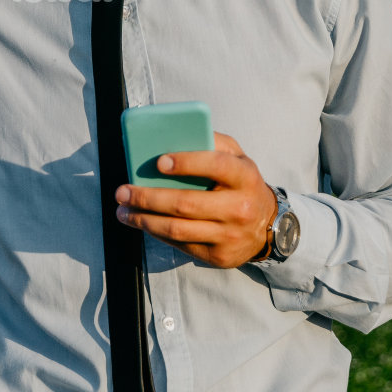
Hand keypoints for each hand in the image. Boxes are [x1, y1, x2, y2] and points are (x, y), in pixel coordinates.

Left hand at [114, 133, 276, 268]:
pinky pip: (181, 245)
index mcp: (245, 176)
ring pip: (178, 229)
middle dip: (148, 197)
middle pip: (186, 203)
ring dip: (144, 220)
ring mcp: (229, 235)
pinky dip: (157, 233)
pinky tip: (143, 223)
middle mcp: (240, 208)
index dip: (186, 163)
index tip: (159, 162)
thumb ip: (213, 142)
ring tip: (123, 211)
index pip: (215, 165)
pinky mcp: (219, 256)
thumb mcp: (238, 157)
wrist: (269, 227)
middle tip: (122, 191)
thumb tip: (175, 134)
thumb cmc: (242, 184)